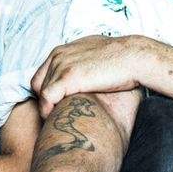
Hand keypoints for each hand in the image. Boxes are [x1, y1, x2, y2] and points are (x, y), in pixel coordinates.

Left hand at [31, 35, 150, 116]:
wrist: (135, 57)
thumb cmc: (123, 59)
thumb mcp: (95, 54)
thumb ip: (82, 62)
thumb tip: (85, 72)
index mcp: (63, 50)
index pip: (42, 74)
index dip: (48, 91)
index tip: (57, 105)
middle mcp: (58, 55)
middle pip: (37, 84)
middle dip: (45, 101)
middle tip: (57, 115)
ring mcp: (61, 65)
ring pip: (40, 92)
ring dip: (48, 109)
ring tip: (60, 121)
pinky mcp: (67, 77)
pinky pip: (46, 98)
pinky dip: (48, 111)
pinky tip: (59, 119)